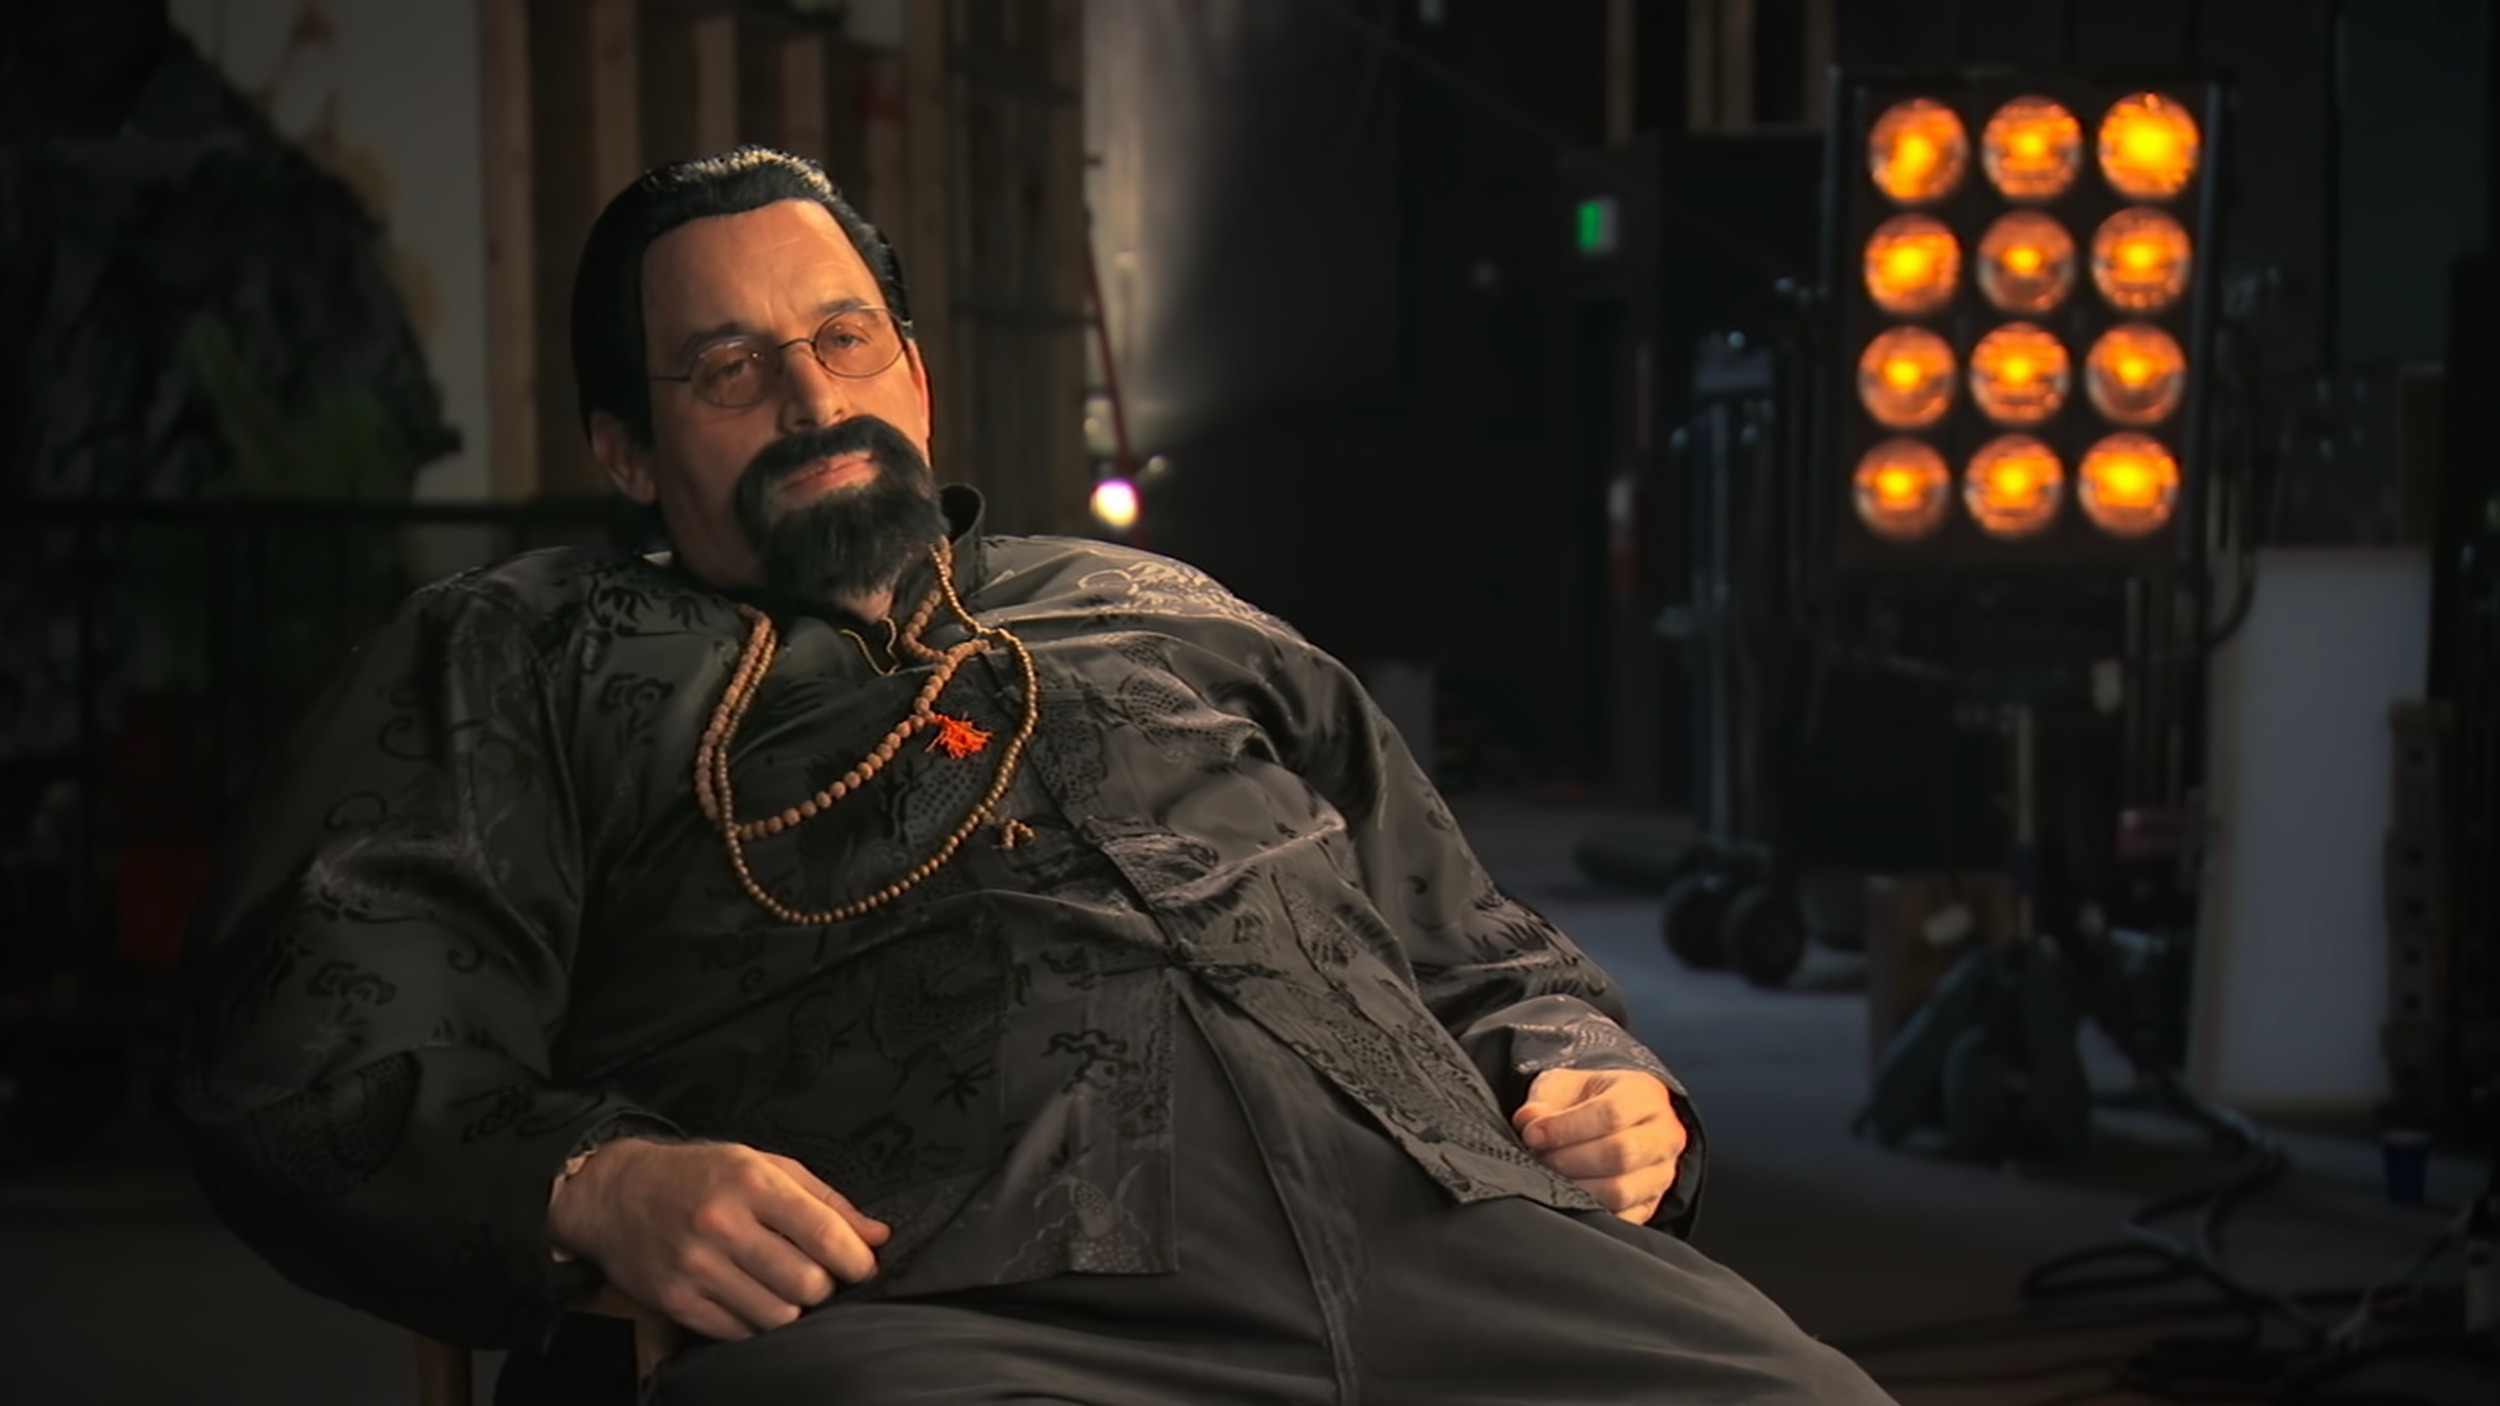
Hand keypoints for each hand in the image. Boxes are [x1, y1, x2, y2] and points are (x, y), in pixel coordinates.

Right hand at [547, 1138, 891, 1340]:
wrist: (618, 1195)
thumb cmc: (701, 1176)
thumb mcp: (764, 1166)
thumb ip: (826, 1200)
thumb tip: (879, 1235)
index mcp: (751, 1182)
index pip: (823, 1234)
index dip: (857, 1260)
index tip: (865, 1266)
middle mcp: (722, 1224)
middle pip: (806, 1283)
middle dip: (825, 1285)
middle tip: (816, 1272)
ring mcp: (696, 1267)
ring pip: (778, 1315)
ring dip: (791, 1306)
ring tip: (780, 1283)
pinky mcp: (677, 1301)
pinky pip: (740, 1332)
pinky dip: (757, 1322)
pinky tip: (750, 1296)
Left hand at [1511, 1068, 1687, 1223]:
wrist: (1616, 1120)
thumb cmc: (1588, 1101)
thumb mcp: (1565, 1085)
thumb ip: (1545, 1100)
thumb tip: (1530, 1121)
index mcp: (1645, 1095)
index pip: (1612, 1114)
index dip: (1567, 1127)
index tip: (1533, 1134)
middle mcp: (1664, 1135)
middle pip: (1620, 1154)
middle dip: (1569, 1159)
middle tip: (1540, 1158)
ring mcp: (1662, 1174)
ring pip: (1621, 1191)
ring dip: (1576, 1188)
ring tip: (1551, 1177)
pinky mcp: (1651, 1205)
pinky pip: (1621, 1218)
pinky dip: (1589, 1211)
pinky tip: (1567, 1197)